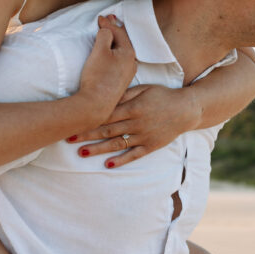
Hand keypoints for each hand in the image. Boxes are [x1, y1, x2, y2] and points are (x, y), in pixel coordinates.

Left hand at [69, 84, 200, 167]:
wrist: (186, 109)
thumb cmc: (162, 96)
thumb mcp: (144, 88)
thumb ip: (125, 94)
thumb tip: (105, 96)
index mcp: (133, 107)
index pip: (106, 114)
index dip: (89, 119)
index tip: (73, 122)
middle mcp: (137, 122)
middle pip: (108, 130)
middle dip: (87, 135)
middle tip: (69, 139)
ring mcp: (144, 135)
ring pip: (118, 144)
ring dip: (99, 149)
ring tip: (82, 153)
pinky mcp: (151, 146)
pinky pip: (134, 155)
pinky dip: (121, 160)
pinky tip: (108, 165)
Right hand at [75, 15, 136, 127]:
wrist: (96, 105)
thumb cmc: (98, 76)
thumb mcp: (100, 51)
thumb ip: (105, 35)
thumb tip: (108, 31)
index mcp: (129, 53)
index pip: (118, 32)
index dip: (108, 24)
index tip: (99, 17)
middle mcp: (131, 63)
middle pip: (123, 41)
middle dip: (114, 30)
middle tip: (108, 19)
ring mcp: (127, 74)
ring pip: (122, 52)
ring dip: (115, 41)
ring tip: (108, 34)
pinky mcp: (120, 82)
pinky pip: (119, 61)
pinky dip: (114, 53)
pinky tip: (110, 54)